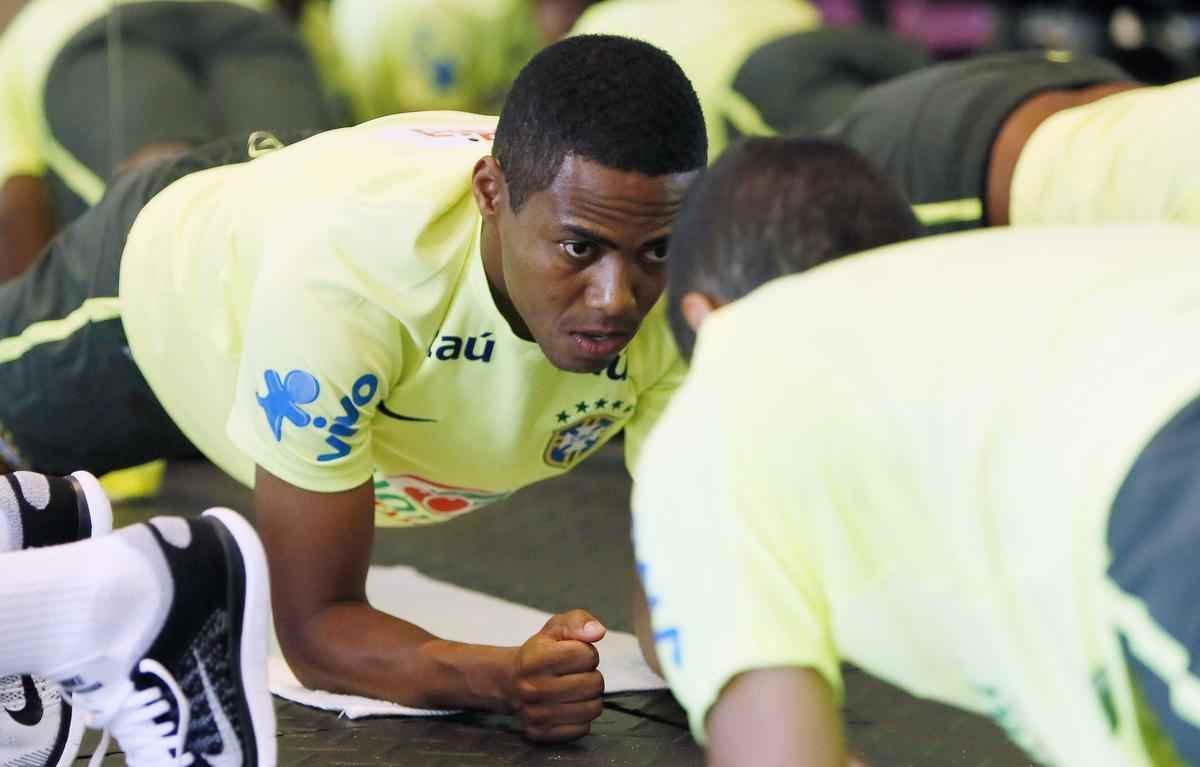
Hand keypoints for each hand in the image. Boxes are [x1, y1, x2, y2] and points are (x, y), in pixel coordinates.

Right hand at [510, 609, 606, 741]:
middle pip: (593, 684)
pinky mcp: (540, 733)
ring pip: (592, 708)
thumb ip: (578, 622)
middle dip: (591, 675)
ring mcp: (535, 714)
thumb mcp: (555, 628)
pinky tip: (568, 706)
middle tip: (576, 674)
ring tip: (575, 689)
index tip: (575, 654)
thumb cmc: (540, 652)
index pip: (586, 655)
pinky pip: (583, 728)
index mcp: (534, 658)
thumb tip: (598, 632)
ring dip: (589, 697)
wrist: (511, 681)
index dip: (587, 653)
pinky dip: (582, 717)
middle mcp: (532, 688)